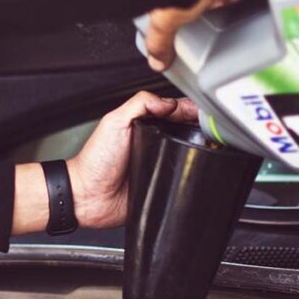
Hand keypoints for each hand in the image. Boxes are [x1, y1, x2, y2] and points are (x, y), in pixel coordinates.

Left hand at [11, 91, 197, 234]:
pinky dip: (189, 174)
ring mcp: (159, 164)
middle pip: (185, 131)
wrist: (89, 197)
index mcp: (143, 125)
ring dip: (198, 150)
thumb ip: (139, 104)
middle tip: (210, 127)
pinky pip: (181, 179)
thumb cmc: (95, 162)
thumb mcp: (114, 122)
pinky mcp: (162, 184)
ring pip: (188, 153)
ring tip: (208, 145)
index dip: (189, 109)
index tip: (202, 111)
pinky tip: (196, 168)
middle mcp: (153, 143)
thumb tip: (168, 102)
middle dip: (199, 127)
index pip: (173, 111)